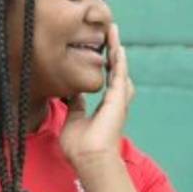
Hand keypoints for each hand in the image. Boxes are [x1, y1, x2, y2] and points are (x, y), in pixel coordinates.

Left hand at [60, 22, 135, 173]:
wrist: (89, 159)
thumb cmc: (80, 148)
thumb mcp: (74, 120)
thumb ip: (76, 106)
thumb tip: (72, 94)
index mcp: (106, 108)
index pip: (108, 81)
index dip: (106, 65)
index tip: (101, 51)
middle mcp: (115, 102)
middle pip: (117, 71)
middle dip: (114, 52)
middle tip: (110, 34)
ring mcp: (118, 101)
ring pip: (120, 69)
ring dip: (117, 50)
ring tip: (113, 32)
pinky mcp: (118, 100)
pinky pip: (119, 75)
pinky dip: (119, 60)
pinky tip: (117, 46)